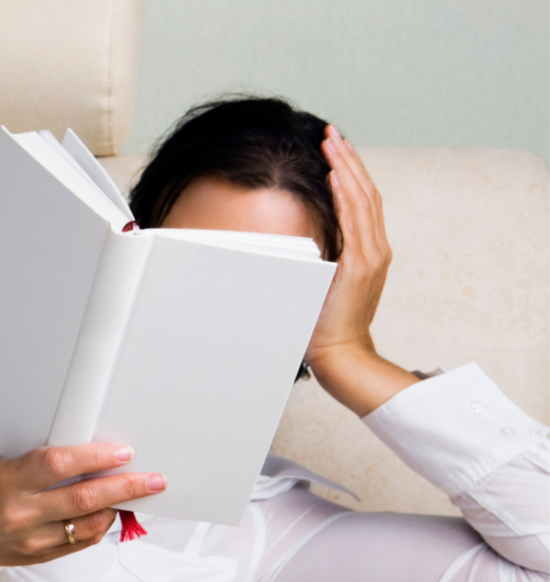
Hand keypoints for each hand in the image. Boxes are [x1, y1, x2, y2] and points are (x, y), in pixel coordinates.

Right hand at [0, 443, 165, 565]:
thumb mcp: (2, 464)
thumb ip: (42, 466)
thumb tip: (91, 461)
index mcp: (8, 480)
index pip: (60, 464)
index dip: (96, 457)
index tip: (124, 453)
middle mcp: (19, 513)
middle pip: (83, 499)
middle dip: (125, 488)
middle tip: (154, 481)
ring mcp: (27, 541)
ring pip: (87, 527)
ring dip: (116, 511)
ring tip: (135, 497)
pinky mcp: (33, 559)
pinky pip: (77, 544)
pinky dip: (97, 528)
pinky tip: (109, 516)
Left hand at [308, 125, 416, 415]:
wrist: (342, 352)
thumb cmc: (327, 325)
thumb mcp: (326, 286)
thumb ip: (322, 263)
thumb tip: (301, 245)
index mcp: (369, 252)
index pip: (362, 202)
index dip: (351, 173)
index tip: (336, 150)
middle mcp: (376, 249)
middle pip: (366, 192)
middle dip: (348, 160)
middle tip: (332, 133)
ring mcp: (371, 256)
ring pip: (362, 200)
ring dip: (346, 168)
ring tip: (332, 144)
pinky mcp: (359, 266)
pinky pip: (354, 222)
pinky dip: (346, 196)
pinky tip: (336, 176)